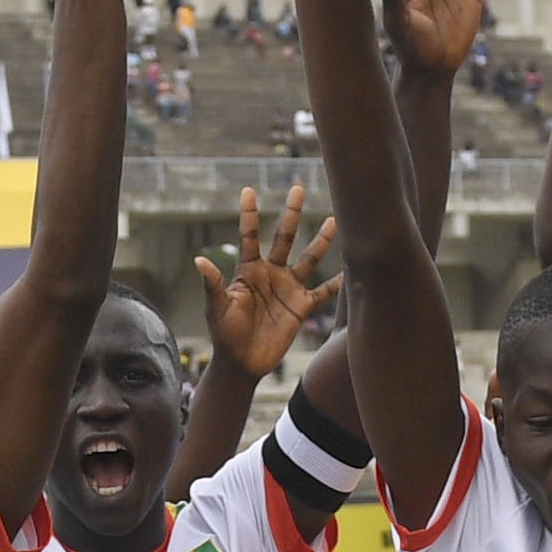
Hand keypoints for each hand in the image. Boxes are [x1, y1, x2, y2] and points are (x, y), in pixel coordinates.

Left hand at [191, 186, 340, 379]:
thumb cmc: (224, 335)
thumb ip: (214, 284)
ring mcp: (288, 289)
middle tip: (297, 188)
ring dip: (321, 241)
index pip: (249, 236)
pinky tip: (351, 271)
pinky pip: (323, 293)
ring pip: (309, 259)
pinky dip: (337, 285)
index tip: (249, 190)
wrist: (241, 363)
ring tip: (334, 220)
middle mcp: (271, 274)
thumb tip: (200, 261)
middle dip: (291, 213)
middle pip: (284, 238)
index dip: (249, 214)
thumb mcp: (217, 308)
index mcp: (249, 271)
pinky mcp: (300, 308)